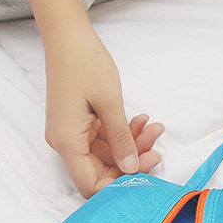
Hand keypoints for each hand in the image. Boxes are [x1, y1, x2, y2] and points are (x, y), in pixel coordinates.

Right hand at [44, 30, 163, 197]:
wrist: (67, 37)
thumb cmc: (85, 63)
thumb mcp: (110, 102)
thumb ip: (121, 139)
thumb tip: (131, 169)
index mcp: (67, 143)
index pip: (90, 184)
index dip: (116, 185)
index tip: (143, 170)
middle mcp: (65, 144)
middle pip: (99, 172)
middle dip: (130, 162)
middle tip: (157, 147)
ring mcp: (71, 136)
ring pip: (105, 156)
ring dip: (131, 145)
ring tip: (153, 127)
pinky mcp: (78, 126)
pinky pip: (102, 141)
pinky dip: (121, 134)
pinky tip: (140, 120)